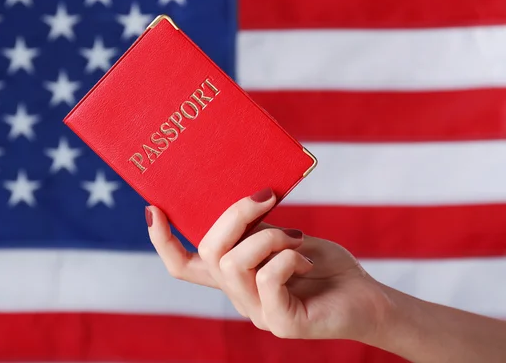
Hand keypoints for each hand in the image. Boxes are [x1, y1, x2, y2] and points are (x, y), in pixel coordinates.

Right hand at [145, 188, 390, 342]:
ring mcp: (257, 314)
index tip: (152, 208)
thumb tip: (239, 204)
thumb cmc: (327, 267)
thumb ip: (257, 229)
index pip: (184, 266)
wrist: (368, 299)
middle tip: (267, 196)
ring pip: (234, 264)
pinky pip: (267, 281)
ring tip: (297, 237)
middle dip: (234, 216)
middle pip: (207, 254)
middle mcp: (238, 297)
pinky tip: (305, 261)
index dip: (163, 241)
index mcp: (234, 276)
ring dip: (268, 237)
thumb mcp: (285, 238)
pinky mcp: (282, 324)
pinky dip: (287, 258)